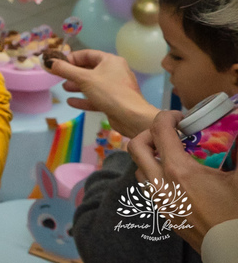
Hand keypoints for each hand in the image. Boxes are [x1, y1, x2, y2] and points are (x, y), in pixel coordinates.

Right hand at [47, 49, 157, 137]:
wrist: (132, 117)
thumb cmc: (109, 92)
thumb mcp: (84, 78)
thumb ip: (65, 70)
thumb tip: (48, 62)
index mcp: (110, 61)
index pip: (87, 54)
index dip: (71, 58)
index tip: (59, 64)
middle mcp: (114, 71)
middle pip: (89, 69)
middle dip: (73, 73)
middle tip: (60, 77)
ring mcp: (115, 87)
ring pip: (92, 84)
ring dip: (78, 86)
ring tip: (64, 88)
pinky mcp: (114, 101)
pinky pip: (96, 97)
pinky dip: (84, 98)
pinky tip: (71, 101)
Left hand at [129, 110, 237, 249]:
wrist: (232, 249)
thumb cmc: (236, 215)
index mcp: (179, 171)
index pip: (159, 130)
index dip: (168, 116)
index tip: (180, 117)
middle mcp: (162, 185)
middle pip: (136, 146)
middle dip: (149, 133)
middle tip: (169, 133)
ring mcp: (160, 201)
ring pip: (139, 167)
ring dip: (150, 155)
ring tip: (171, 153)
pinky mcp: (163, 214)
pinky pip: (148, 186)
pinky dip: (155, 174)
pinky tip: (177, 176)